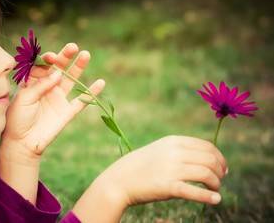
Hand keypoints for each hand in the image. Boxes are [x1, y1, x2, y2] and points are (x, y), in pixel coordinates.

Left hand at [0, 43, 104, 158]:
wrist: (22, 143)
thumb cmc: (17, 119)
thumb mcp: (24, 99)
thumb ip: (40, 85)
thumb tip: (57, 72)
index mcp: (33, 82)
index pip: (43, 65)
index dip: (47, 59)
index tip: (50, 57)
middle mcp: (47, 87)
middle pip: (59, 68)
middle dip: (65, 57)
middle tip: (73, 47)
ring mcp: (58, 99)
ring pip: (71, 80)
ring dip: (78, 67)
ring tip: (86, 54)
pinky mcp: (67, 112)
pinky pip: (82, 101)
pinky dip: (91, 92)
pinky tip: (101, 82)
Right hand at [100, 135, 227, 206]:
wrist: (119, 180)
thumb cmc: (140, 166)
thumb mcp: (159, 150)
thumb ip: (179, 150)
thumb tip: (204, 158)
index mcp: (173, 141)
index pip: (207, 146)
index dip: (219, 157)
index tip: (222, 168)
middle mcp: (174, 152)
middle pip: (210, 159)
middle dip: (220, 170)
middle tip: (220, 179)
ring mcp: (171, 169)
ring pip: (207, 174)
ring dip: (216, 183)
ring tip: (216, 190)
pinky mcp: (168, 187)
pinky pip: (196, 191)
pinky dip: (209, 197)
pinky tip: (216, 200)